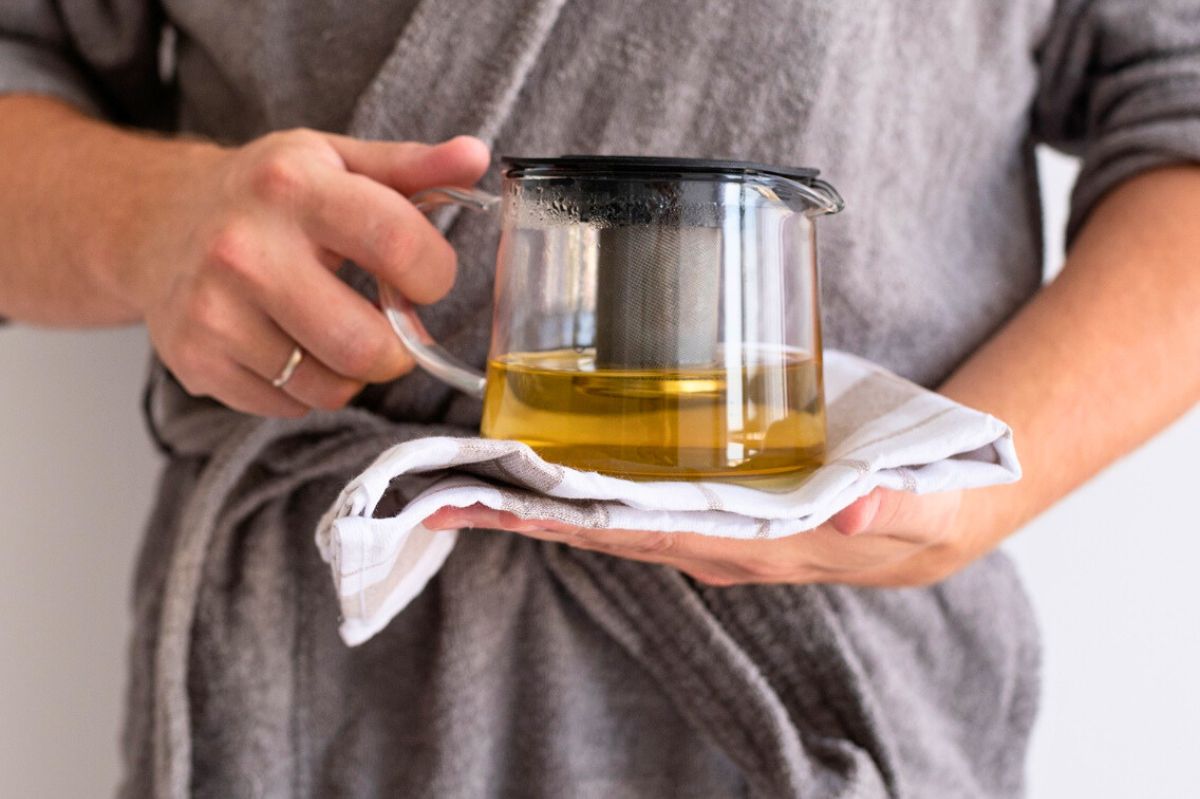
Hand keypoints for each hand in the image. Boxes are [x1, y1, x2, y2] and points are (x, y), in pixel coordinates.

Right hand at [119, 129, 489, 416]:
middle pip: (365, 345)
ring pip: (330, 388)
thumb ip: (412, 166)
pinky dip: (304, 389)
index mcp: (292, 186)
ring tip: (334, 331)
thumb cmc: (267, 194)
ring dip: (351, 373)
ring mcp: (213, 310)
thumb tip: (476, 157)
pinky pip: (288, 407)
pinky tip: (288, 346)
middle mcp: (244, 248)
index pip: (399, 245)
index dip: (434, 275)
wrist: (156, 222)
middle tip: (389, 327)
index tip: (425, 278)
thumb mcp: (336, 161)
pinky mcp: (195, 360)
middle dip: (397, 348)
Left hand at [424, 488, 982, 586]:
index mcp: (754, 540)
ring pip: (607, 513)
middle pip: (603, 528)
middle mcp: (715, 537)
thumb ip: (887, 506)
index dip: (572, 522)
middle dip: (524, 514)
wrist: (928, 513)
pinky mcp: (709, 494)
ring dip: (534, 500)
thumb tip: (847, 515)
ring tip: (460, 478)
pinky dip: (574, 481)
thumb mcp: (920, 503)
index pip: (646, 532)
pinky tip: (532, 460)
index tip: (502, 509)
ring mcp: (706, 519)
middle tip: (440, 493)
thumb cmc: (923, 503)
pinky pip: (630, 493)